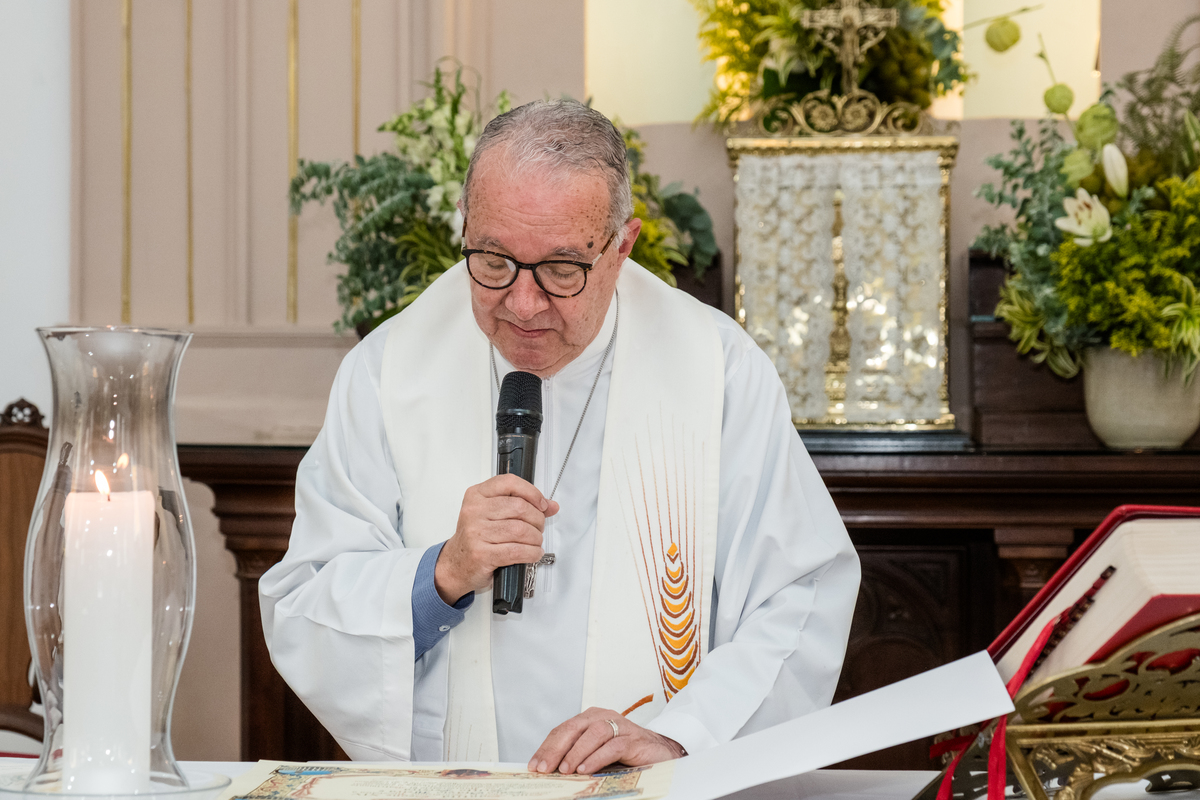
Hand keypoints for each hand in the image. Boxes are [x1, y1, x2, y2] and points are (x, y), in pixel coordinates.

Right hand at [435, 474, 558, 603]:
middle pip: (519, 507)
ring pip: (520, 530)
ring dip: (535, 538)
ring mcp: (476, 533)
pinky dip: (531, 553)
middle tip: (538, 528)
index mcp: (477, 495)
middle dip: (537, 519)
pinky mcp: (481, 554)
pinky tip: (533, 553)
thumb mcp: (493, 514)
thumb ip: (522, 505)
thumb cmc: (477, 537)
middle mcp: (474, 511)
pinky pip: (516, 551)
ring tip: (535, 542)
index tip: (542, 504)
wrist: (456, 564)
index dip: (531, 492)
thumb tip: (551, 506)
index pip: (509, 483)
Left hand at [528, 707, 684, 774]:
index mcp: (590, 719)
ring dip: (576, 752)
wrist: (661, 753)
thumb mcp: (596, 754)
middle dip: (556, 748)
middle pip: (574, 728)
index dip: (547, 747)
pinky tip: (585, 770)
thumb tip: (550, 772)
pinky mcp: (634, 740)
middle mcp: (603, 717)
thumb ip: (577, 756)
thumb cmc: (625, 754)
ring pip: (594, 733)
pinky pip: (613, 746)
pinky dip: (597, 758)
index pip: (563, 730)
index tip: (534, 766)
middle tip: (544, 768)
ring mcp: (620, 726)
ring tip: (565, 770)